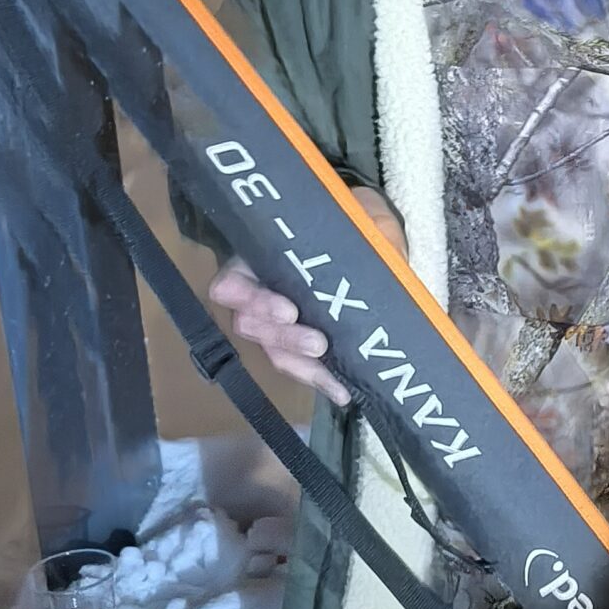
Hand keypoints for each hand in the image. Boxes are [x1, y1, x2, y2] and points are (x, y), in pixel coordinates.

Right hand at [207, 185, 405, 406]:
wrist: (377, 237)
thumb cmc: (360, 221)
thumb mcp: (362, 216)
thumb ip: (362, 229)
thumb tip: (378, 248)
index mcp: (260, 256)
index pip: (231, 284)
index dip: (251, 301)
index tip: (289, 310)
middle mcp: (259, 291)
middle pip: (251, 325)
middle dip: (284, 339)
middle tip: (318, 344)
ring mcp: (277, 321)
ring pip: (272, 351)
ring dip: (301, 366)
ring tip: (333, 377)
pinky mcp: (299, 343)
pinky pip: (298, 366)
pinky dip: (319, 379)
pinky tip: (342, 391)